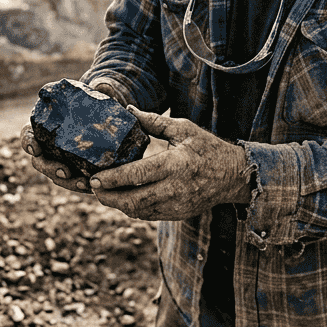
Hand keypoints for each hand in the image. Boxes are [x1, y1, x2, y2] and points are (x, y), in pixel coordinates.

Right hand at [18, 81, 129, 193]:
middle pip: (40, 162)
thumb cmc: (94, 103)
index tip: (36, 148)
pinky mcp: (76, 170)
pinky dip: (82, 185)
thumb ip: (99, 90)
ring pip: (57, 176)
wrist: (107, 117)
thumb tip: (102, 87)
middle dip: (50, 168)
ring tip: (84, 184)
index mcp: (44, 127)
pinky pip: (75, 181)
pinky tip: (93, 186)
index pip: (28, 135)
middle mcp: (48, 147)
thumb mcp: (97, 95)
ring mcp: (60, 160)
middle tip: (64, 171)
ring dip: (68, 182)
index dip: (28, 143)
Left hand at [89, 108, 251, 221]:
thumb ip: (154, 122)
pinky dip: (133, 208)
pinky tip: (123, 198)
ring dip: (118, 204)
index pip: (137, 175)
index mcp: (174, 165)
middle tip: (93, 188)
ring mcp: (176, 205)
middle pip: (133, 200)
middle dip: (109, 197)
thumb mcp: (184, 129)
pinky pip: (148, 215)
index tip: (95, 177)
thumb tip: (129, 110)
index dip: (113, 179)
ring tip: (104, 193)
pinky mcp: (177, 214)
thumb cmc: (207, 148)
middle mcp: (174, 189)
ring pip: (139, 211)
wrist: (233, 176)